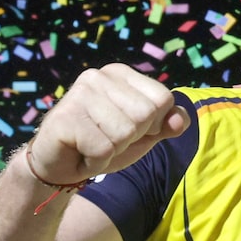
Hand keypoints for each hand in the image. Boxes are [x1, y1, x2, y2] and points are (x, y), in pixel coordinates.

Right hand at [29, 63, 186, 185]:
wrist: (60, 166)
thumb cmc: (104, 144)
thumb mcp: (144, 134)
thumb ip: (167, 124)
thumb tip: (180, 119)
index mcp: (120, 74)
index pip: (163, 99)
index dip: (154, 124)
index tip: (129, 130)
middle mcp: (98, 76)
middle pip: (145, 115)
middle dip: (132, 138)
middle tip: (108, 139)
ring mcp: (79, 94)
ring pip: (125, 133)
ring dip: (113, 150)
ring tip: (93, 145)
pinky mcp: (64, 117)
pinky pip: (103, 148)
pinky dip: (96, 160)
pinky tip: (81, 152)